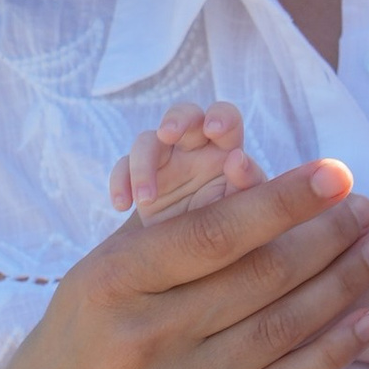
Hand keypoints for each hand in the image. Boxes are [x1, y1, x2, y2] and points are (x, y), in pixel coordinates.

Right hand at [0, 154, 368, 368]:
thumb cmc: (68, 355)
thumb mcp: (88, 283)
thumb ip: (154, 231)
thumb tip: (227, 171)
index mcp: (110, 282)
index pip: (215, 232)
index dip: (284, 200)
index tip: (334, 175)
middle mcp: (142, 337)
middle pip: (259, 277)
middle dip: (326, 237)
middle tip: (366, 209)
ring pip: (280, 329)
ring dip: (340, 287)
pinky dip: (331, 352)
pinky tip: (365, 321)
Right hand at [109, 99, 264, 221]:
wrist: (202, 255)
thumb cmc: (232, 223)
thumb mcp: (246, 207)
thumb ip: (248, 183)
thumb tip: (237, 159)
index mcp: (225, 147)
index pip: (225, 117)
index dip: (220, 117)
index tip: (215, 130)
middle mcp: (194, 147)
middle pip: (183, 114)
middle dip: (176, 119)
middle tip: (169, 132)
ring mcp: (164, 160)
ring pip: (147, 141)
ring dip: (143, 165)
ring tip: (146, 199)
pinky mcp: (140, 178)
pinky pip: (123, 169)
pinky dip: (120, 182)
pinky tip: (123, 205)